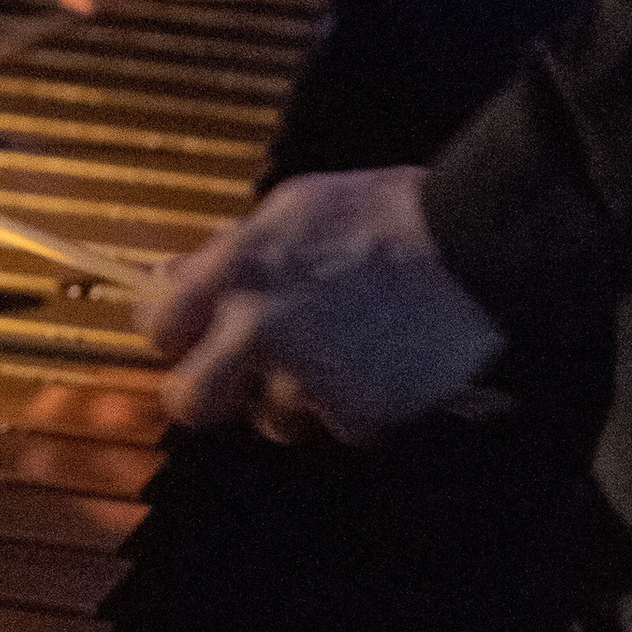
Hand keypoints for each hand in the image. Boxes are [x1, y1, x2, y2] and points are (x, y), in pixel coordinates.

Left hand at [140, 167, 505, 441]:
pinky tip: (380, 365)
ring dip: (294, 400)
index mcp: (237, 269)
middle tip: (238, 381)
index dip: (173, 333)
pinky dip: (355, 405)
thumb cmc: (385, 214)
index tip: (190, 335)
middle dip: (210, 395)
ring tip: (338, 358)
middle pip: (190, 402)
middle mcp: (258, 328)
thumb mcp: (294, 207)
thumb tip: (186, 277)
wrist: (474, 246)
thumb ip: (235, 249)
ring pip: (270, 419)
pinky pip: (337, 425)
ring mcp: (306, 376)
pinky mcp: (356, 413)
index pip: (156, 325)